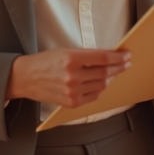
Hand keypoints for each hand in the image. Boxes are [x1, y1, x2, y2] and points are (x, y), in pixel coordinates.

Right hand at [6, 48, 131, 107]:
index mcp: (71, 59)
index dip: (118, 57)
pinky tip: (102, 82)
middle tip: (126, 63)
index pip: (102, 58)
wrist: (27, 78)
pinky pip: (94, 96)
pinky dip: (101, 89)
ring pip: (102, 85)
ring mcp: (72, 91)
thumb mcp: (66, 51)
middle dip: (119, 67)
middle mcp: (72, 76)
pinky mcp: (71, 103)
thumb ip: (87, 55)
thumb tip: (110, 56)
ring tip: (114, 72)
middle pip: (105, 73)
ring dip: (111, 78)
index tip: (126, 55)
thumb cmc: (46, 62)